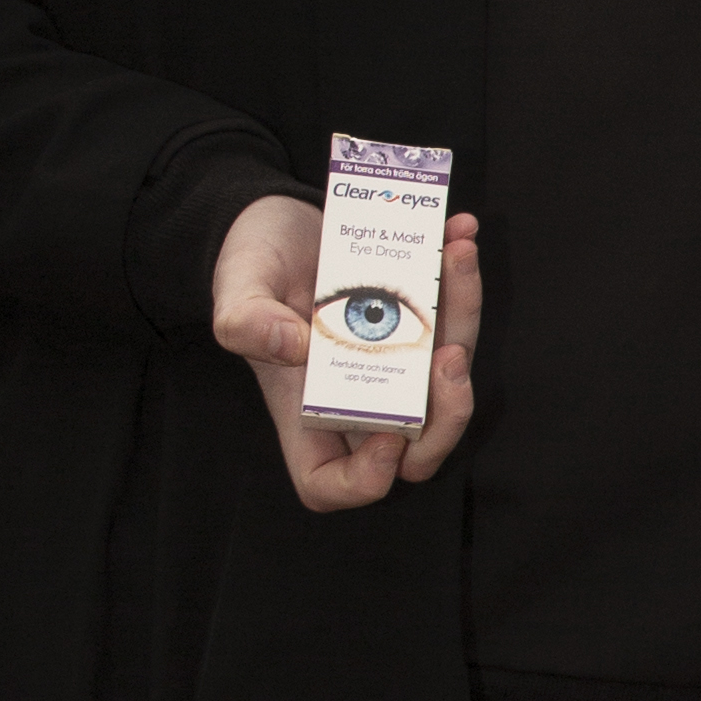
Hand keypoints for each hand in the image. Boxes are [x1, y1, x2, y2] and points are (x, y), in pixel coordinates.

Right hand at [211, 193, 481, 513]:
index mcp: (305, 410)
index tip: (388, 435)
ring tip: (457, 256)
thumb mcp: (236, 289)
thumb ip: (247, 321)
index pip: (333, 482)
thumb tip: (294, 346)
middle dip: (450, 411)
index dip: (367, 478)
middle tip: (450, 355)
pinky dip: (464, 275)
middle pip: (418, 444)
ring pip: (448, 372)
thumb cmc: (250, 265)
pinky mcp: (419, 317)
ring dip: (464, 316)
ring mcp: (394, 357)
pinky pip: (455, 314)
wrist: (276, 217)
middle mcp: (358, 393)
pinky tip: (458, 231)